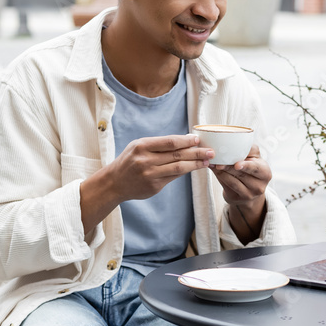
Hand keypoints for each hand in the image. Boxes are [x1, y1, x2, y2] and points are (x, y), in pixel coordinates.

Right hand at [80, 134, 211, 232]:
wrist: (114, 183)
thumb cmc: (129, 161)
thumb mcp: (138, 146)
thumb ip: (158, 145)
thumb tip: (185, 141)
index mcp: (142, 146)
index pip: (169, 142)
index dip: (186, 141)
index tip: (198, 139)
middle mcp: (146, 160)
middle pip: (177, 155)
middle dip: (196, 152)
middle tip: (211, 151)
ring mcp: (150, 175)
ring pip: (178, 168)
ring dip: (195, 164)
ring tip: (207, 161)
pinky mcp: (154, 187)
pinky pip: (173, 177)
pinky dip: (185, 172)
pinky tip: (194, 168)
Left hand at [210, 145, 270, 241]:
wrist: (249, 191)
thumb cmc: (251, 168)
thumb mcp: (254, 158)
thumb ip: (248, 149)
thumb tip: (232, 140)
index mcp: (265, 173)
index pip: (256, 168)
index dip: (246, 166)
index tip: (237, 164)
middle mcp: (259, 186)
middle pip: (241, 174)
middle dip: (228, 167)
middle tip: (217, 161)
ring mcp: (248, 195)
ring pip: (232, 181)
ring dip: (220, 171)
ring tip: (212, 163)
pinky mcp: (236, 198)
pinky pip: (226, 186)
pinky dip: (219, 176)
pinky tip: (213, 169)